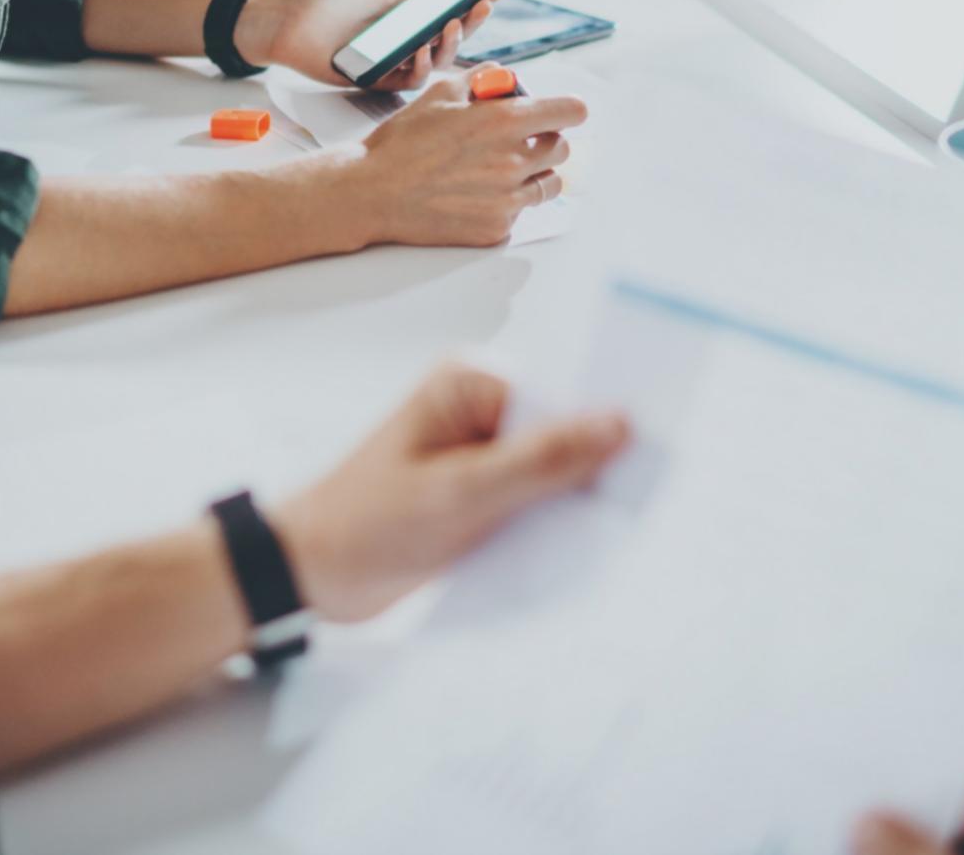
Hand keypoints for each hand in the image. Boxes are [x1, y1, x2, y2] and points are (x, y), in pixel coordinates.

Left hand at [235, 0, 503, 89]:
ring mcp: (395, 59)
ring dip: (451, 45)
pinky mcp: (378, 79)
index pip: (456, 5)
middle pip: (454, 35)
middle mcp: (407, 35)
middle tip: (484, 5)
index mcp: (410, 8)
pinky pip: (410, 80)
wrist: (284, 19)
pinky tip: (422, 51)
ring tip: (453, 24)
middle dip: (475, 22)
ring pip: (438, 61)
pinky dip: (421, 67)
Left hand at [274, 363, 629, 621]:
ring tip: (608, 533)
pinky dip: (551, 525)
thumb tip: (617, 423)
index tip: (657, 454)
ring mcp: (479, 455)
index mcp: (470, 385)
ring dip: (574, 502)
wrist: (306, 577)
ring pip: (553, 472)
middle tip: (640, 503)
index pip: (561, 395)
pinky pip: (533, 503)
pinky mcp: (479, 495)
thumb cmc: (363, 526)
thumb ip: (539, 461)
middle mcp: (478, 410)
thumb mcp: (458, 496)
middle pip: (562, 431)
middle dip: (595, 468)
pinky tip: (572, 549)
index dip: (607, 425)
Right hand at [336, 74, 584, 246]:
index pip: (572, 112)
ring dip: (533, 173)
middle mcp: (513, 162)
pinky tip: (476, 194)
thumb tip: (504, 77)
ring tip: (500, 169)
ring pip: (548, 184)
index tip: (561, 112)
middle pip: (562, 149)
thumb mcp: (440, 93)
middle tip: (518, 140)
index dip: (567, 109)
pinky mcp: (495, 228)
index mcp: (504, 122)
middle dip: (545, 139)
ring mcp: (507, 200)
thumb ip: (482, 81)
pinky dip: (506, 202)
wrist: (373, 192)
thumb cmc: (402, 142)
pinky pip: (520, 212)